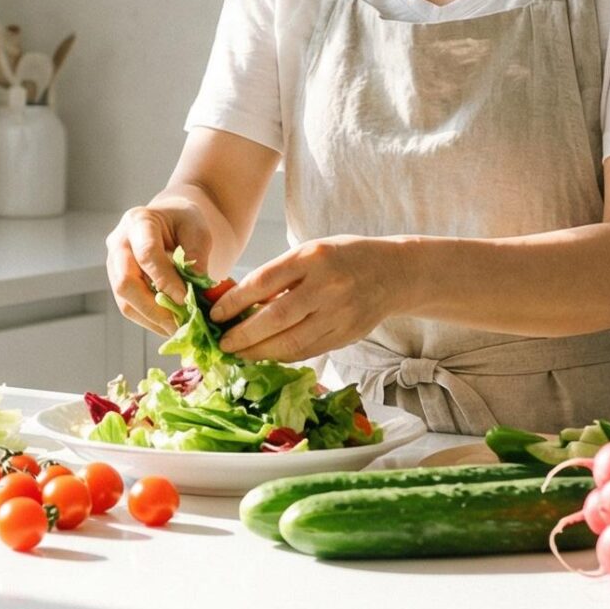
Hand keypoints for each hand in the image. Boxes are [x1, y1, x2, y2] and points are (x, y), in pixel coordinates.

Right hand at [106, 202, 209, 335]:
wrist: (169, 222)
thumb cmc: (184, 223)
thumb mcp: (198, 230)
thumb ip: (196, 255)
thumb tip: (194, 289)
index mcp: (138, 222)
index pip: (146, 254)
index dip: (165, 279)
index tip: (185, 299)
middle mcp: (118, 244)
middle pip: (125, 282)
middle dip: (153, 307)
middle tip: (179, 323)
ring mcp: (114, 266)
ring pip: (125, 301)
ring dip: (152, 319)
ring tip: (178, 329)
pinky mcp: (118, 283)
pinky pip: (129, 308)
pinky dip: (150, 321)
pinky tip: (170, 325)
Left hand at [207, 235, 413, 362]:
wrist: (393, 272)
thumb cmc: (342, 258)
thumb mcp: (310, 253)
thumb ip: (279, 276)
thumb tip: (239, 304)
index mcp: (312, 257)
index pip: (263, 282)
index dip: (235, 302)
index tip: (216, 314)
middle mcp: (326, 286)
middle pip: (276, 318)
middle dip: (244, 335)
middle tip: (222, 343)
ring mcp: (339, 314)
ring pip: (292, 342)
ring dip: (260, 352)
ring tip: (239, 354)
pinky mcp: (347, 335)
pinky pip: (308, 352)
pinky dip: (283, 355)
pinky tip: (266, 355)